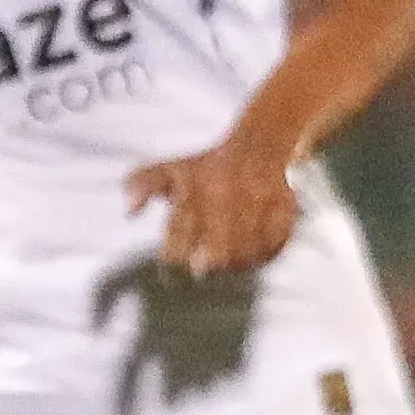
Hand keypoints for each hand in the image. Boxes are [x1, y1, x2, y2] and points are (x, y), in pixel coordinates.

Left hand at [127, 144, 302, 279]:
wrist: (260, 145)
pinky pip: (272, 249)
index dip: (174, 257)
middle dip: (206, 267)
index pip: (180, 238)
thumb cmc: (206, 166)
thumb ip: (141, 185)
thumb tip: (130, 211)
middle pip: (216, 256)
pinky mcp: (284, 212)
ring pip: (244, 258)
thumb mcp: (168, 169)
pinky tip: (250, 256)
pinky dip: (261, 257)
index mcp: (196, 189)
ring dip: (234, 266)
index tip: (173, 261)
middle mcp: (227, 197)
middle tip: (202, 269)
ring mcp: (258, 205)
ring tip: (226, 264)